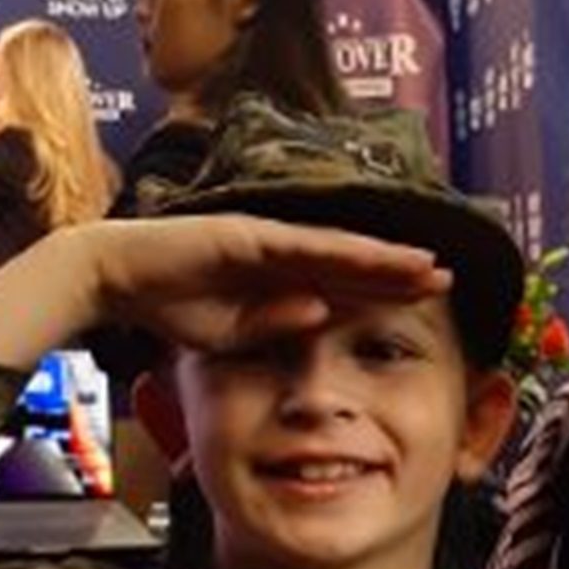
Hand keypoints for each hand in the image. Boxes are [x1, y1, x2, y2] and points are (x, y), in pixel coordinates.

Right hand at [85, 214, 452, 351]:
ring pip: (339, 250)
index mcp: (282, 277)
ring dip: (384, 258)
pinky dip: (337, 254)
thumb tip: (321, 315)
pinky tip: (372, 259)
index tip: (429, 300)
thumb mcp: (235, 334)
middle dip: (401, 271)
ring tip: (427, 266)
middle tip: (450, 278)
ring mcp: (266, 239)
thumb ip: (276, 324)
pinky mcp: (247, 235)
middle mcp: (282, 251)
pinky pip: (301, 247)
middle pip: (354, 262)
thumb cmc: (173, 307)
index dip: (388, 291)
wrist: (118, 277)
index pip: (345, 285)